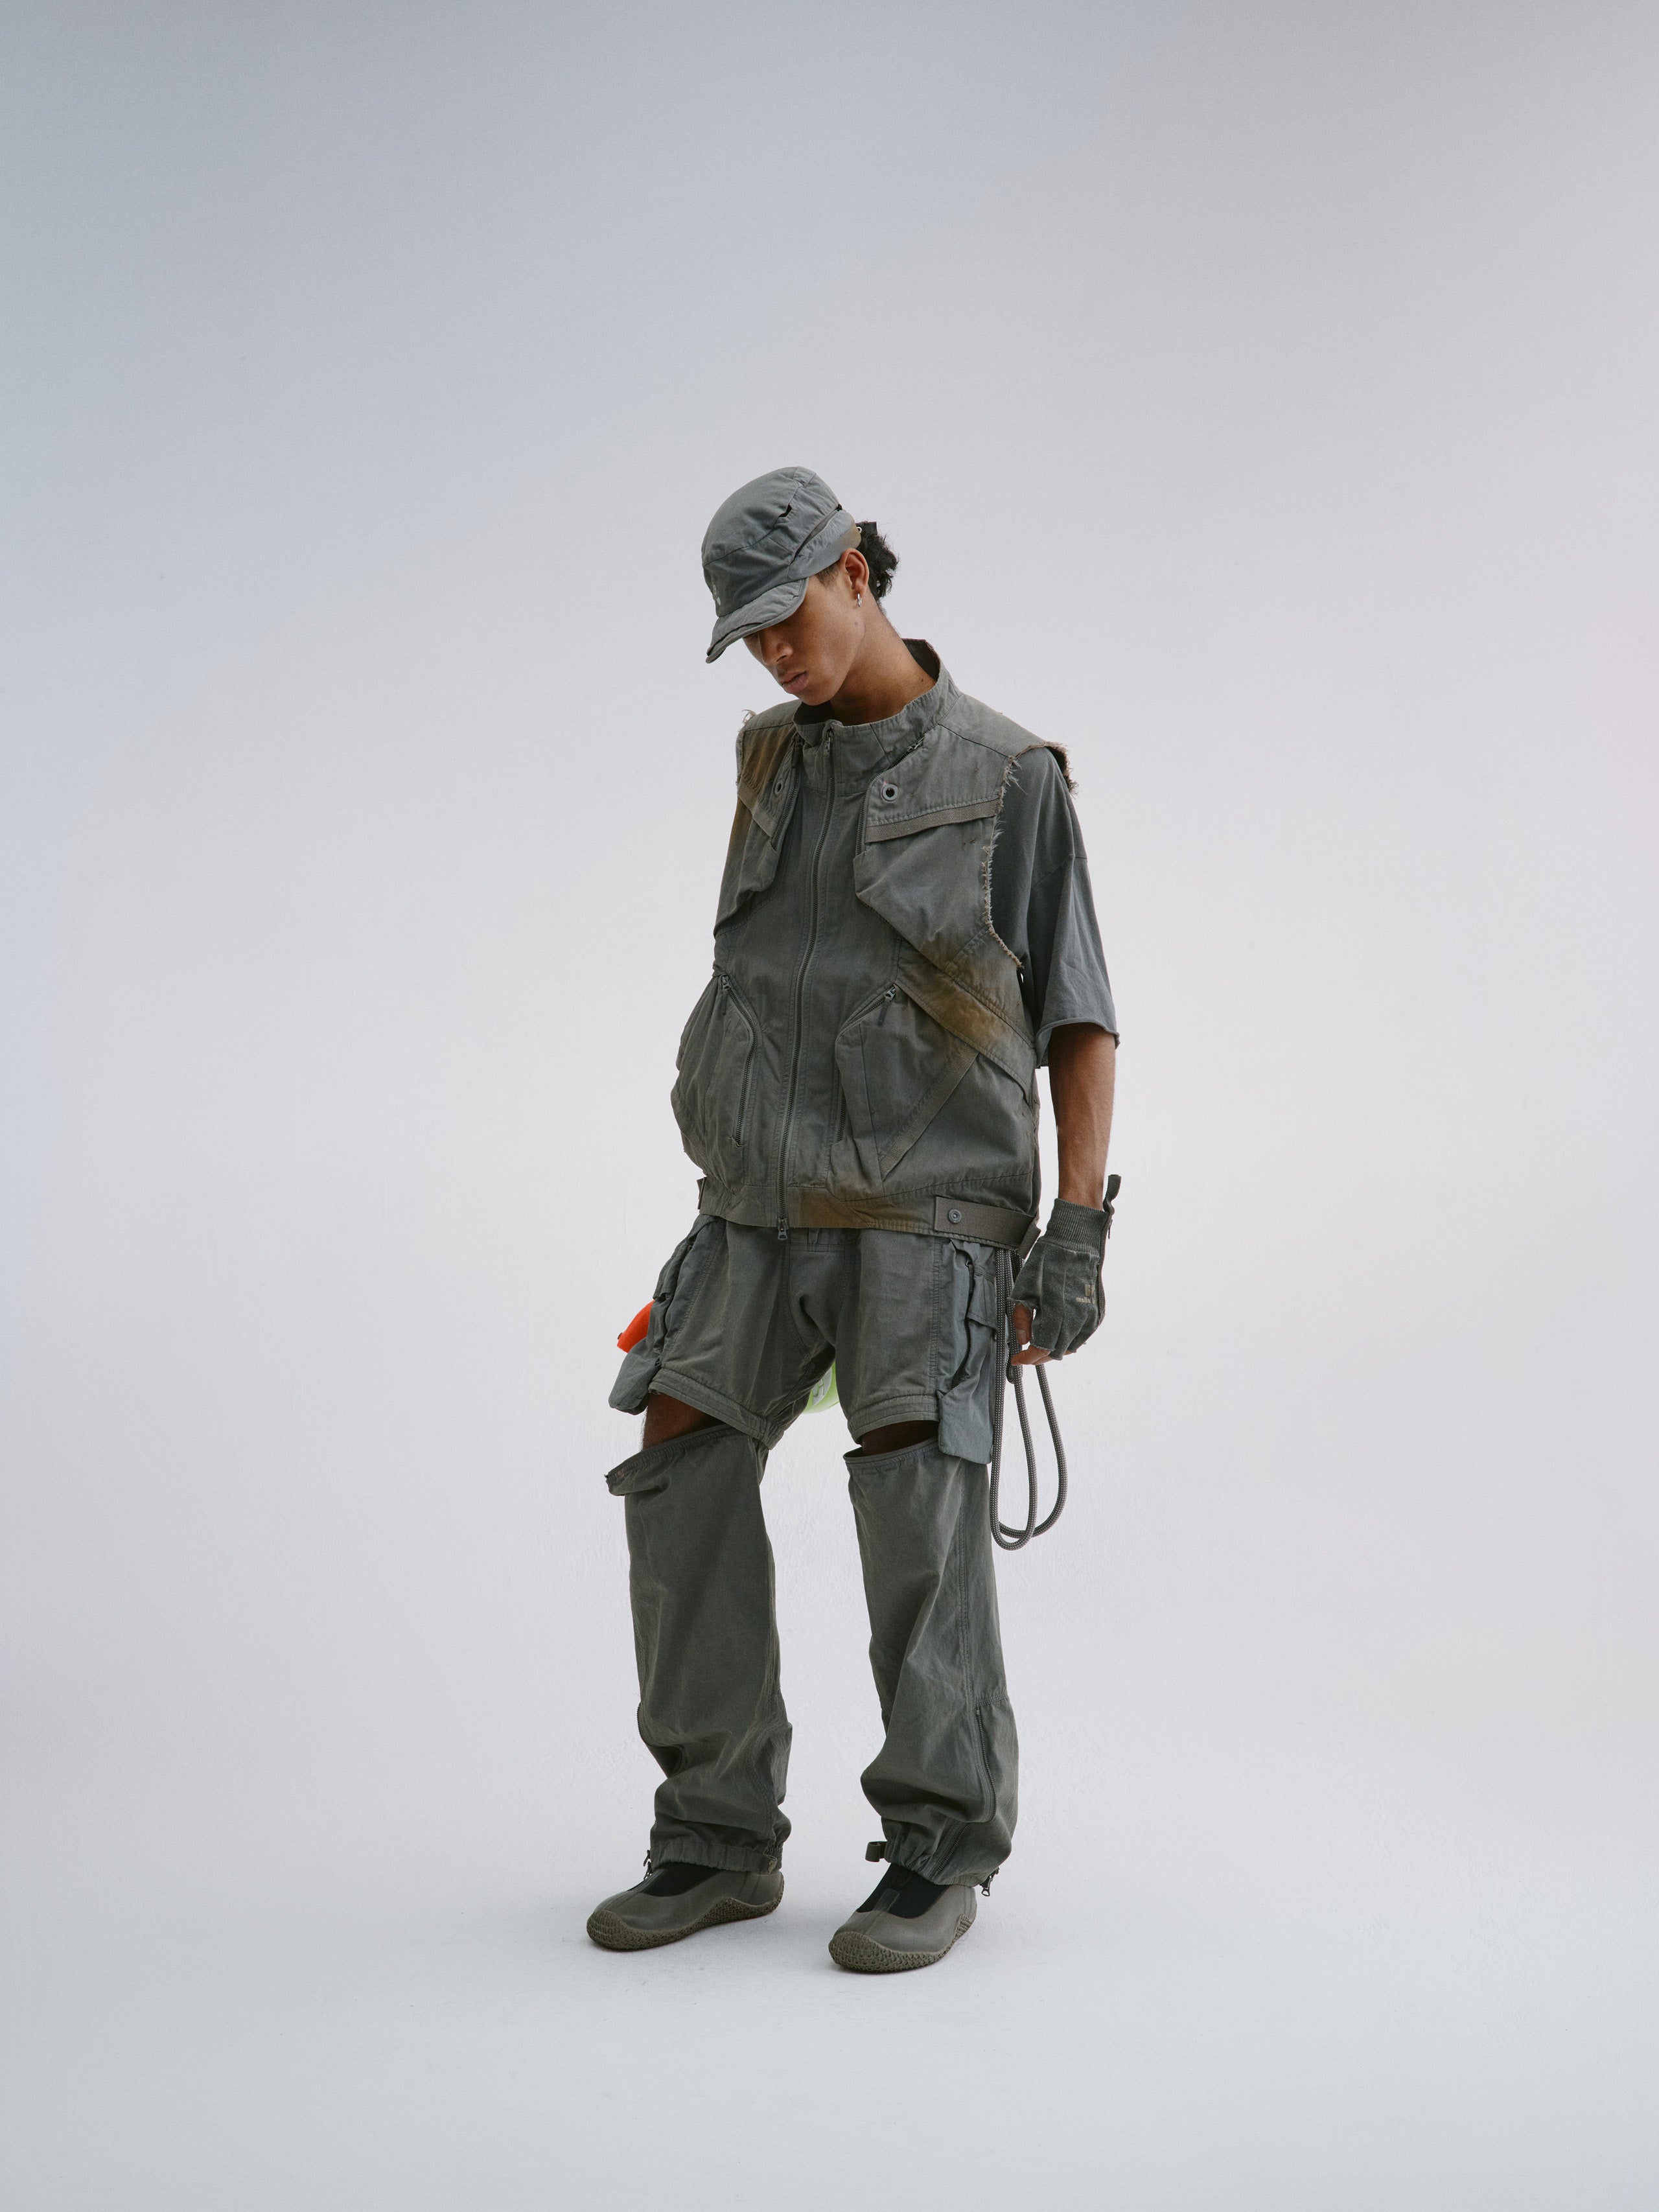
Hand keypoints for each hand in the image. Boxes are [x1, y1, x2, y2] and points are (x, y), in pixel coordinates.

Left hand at [1009, 1197, 1112, 1360]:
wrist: (1075, 1242)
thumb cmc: (1047, 1261)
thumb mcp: (1024, 1287)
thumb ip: (1022, 1317)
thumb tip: (1023, 1340)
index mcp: (1057, 1312)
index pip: (1042, 1348)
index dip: (1028, 1358)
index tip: (1017, 1358)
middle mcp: (1077, 1318)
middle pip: (1057, 1352)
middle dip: (1039, 1355)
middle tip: (1027, 1350)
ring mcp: (1090, 1317)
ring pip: (1071, 1347)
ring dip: (1055, 1348)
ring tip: (1042, 1340)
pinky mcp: (1098, 1313)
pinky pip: (1083, 1336)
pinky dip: (1069, 1339)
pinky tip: (1058, 1331)